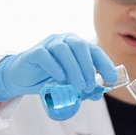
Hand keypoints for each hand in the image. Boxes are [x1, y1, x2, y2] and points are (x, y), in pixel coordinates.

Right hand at [0, 33, 116, 101]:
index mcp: (77, 45)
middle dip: (88, 67)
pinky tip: (60, 78)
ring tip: (78, 86)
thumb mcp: (71, 84)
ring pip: (64, 50)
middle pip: (80, 47)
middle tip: (89, 86)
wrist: (24, 78)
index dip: (104, 63)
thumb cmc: (50, 78)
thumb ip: (84, 87)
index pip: (94, 50)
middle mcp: (64, 40)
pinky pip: (45, 55)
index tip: (111, 78)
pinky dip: (54, 66)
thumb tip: (98, 94)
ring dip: (74, 68)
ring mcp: (48, 44)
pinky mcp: (34, 52)